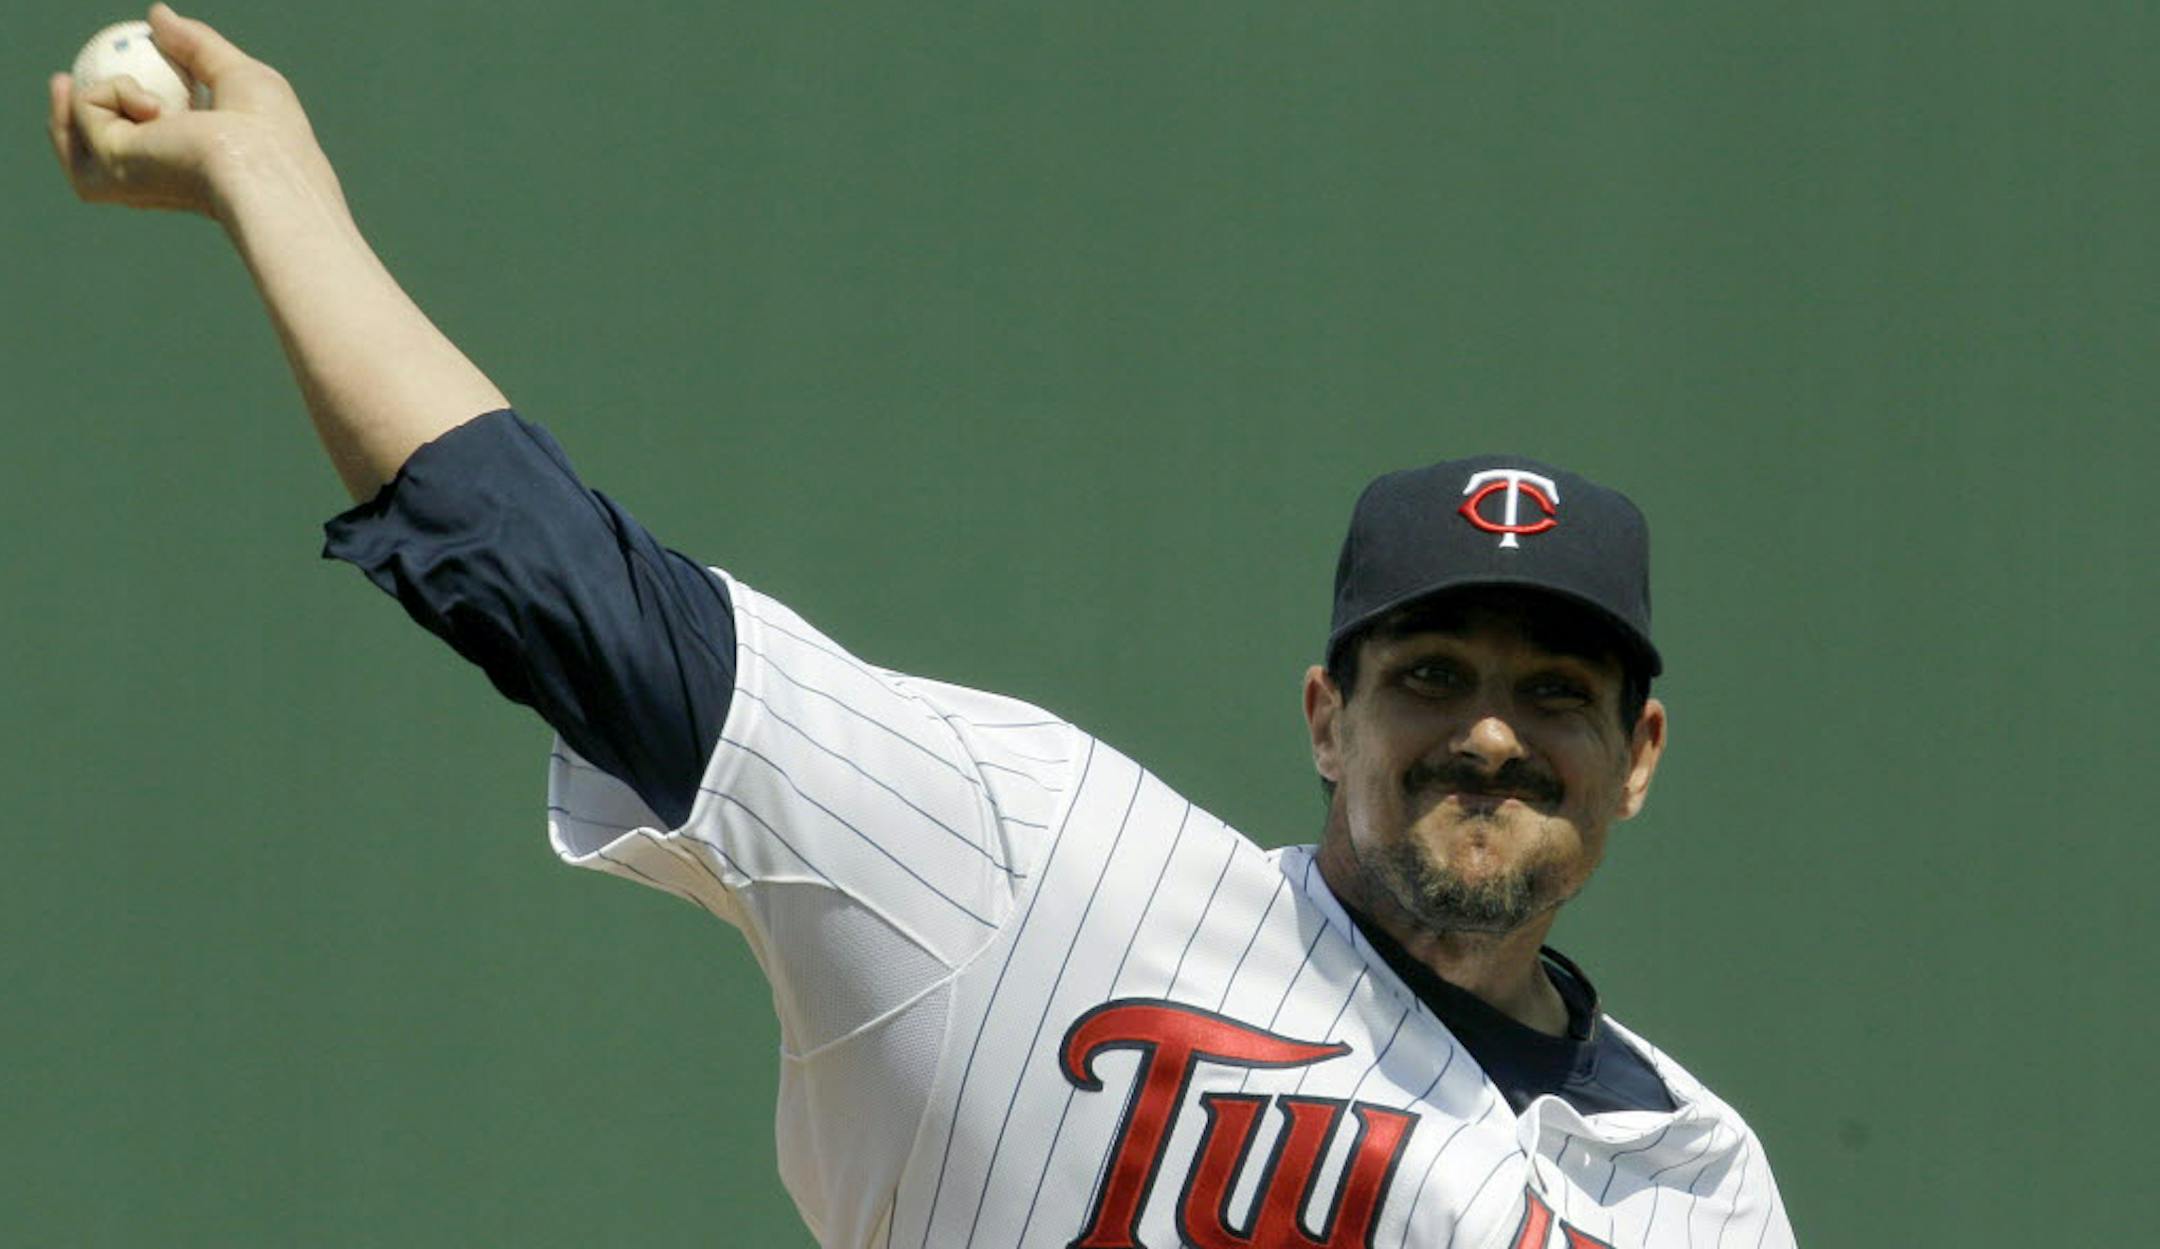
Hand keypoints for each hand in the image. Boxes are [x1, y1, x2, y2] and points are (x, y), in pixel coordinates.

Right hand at [48, 4, 344, 220]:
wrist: (262, 162)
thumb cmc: (267, 130)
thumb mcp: (236, 74)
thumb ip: (196, 46)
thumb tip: (158, 15)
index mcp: (182, 167)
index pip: (138, 148)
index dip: (116, 116)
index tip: (105, 76)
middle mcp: (152, 182)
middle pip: (92, 161)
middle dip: (68, 122)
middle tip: (61, 79)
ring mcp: (129, 180)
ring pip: (76, 146)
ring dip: (73, 105)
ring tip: (71, 79)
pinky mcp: (112, 169)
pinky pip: (87, 111)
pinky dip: (110, 90)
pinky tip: (152, 105)